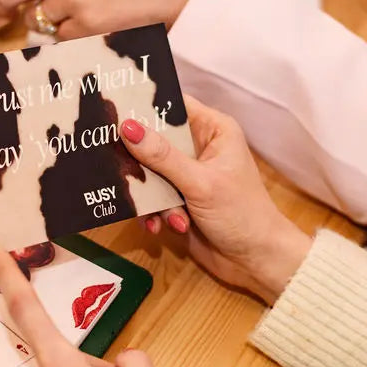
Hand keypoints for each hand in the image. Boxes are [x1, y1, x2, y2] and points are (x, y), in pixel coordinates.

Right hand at [121, 96, 312, 304]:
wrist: (254, 261)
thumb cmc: (241, 214)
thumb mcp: (200, 183)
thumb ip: (162, 157)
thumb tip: (127, 127)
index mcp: (212, 130)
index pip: (173, 105)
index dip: (144, 106)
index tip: (112, 110)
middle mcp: (198, 147)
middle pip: (153, 140)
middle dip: (138, 160)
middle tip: (118, 167)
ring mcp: (186, 175)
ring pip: (148, 172)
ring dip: (150, 196)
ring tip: (162, 215)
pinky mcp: (177, 200)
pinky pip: (151, 197)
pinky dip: (153, 213)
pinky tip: (160, 227)